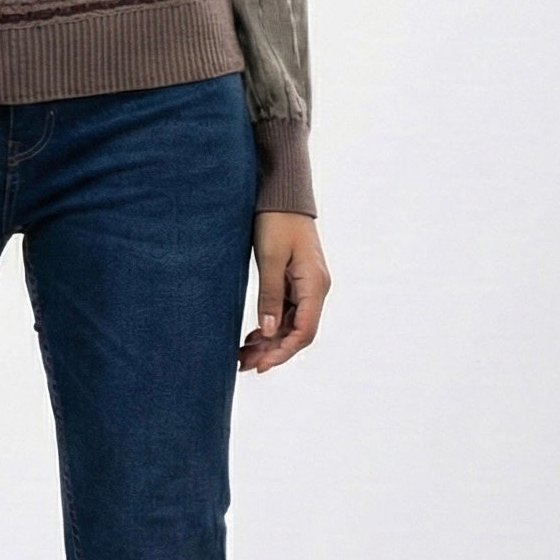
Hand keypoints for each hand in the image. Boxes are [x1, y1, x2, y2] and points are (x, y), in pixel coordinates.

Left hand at [239, 213, 330, 373]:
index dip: (282, 352)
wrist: (283, 194)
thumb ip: (270, 295)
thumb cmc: (277, 220)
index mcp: (315, 285)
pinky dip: (271, 325)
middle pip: (298, 332)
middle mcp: (316, 289)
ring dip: (270, 341)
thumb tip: (269, 331)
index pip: (304, 331)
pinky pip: (287, 311)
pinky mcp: (296, 281)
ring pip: (291, 324)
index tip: (261, 366)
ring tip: (243, 355)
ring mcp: (307, 285)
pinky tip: (252, 336)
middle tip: (244, 364)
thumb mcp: (270, 258)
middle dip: (273, 351)